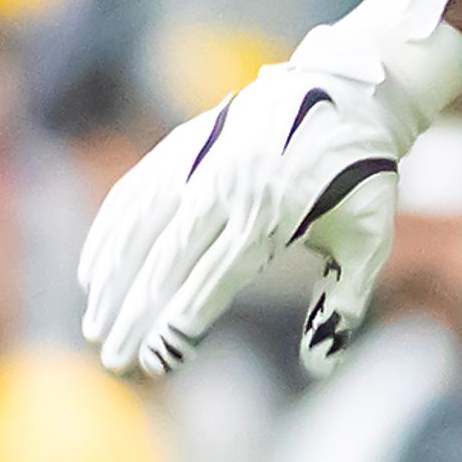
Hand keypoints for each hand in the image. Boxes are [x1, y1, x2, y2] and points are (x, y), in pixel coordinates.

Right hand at [80, 0, 461, 377]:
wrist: (343, 93)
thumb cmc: (360, 180)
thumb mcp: (368, 244)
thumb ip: (341, 306)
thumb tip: (319, 368)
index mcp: (271, 216)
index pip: (214, 281)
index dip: (182, 324)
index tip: (160, 363)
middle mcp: (225, 190)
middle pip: (166, 263)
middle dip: (135, 315)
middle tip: (114, 360)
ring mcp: (197, 165)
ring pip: (139, 230)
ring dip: (110, 282)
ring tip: (94, 326)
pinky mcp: (181, 149)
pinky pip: (133, 196)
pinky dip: (108, 235)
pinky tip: (93, 273)